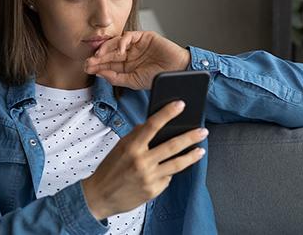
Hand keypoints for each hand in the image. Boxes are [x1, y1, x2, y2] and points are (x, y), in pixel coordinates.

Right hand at [81, 100, 208, 219]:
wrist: (100, 196)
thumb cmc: (109, 169)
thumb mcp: (119, 148)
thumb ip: (135, 136)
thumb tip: (149, 125)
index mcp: (131, 147)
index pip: (152, 125)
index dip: (167, 113)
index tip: (180, 104)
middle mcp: (142, 162)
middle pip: (172, 145)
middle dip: (190, 136)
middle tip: (203, 131)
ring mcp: (149, 178)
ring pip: (177, 164)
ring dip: (191, 156)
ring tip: (200, 149)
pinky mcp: (153, 191)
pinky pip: (167, 177)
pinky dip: (169, 172)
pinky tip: (171, 168)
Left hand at [83, 31, 190, 89]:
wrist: (178, 72)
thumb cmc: (159, 77)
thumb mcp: (133, 81)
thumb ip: (116, 78)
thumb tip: (99, 73)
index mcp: (127, 65)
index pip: (108, 64)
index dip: (97, 65)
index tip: (87, 68)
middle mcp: (130, 54)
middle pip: (109, 53)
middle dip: (98, 58)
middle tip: (88, 61)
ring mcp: (136, 45)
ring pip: (116, 43)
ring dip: (106, 48)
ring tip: (99, 55)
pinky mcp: (144, 37)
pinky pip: (129, 36)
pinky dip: (122, 41)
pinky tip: (119, 49)